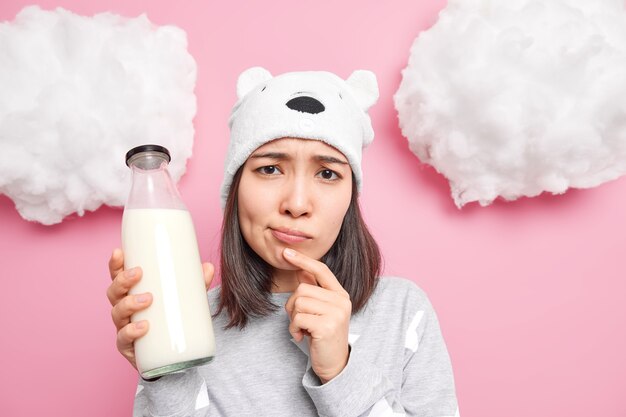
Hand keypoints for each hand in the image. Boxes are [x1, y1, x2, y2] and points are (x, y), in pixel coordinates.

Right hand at [106, 248, 214, 369]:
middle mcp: (124, 310)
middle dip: (122, 281)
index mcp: (132, 293)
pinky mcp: (129, 347)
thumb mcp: (184, 300)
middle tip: (138, 273)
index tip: (119, 251)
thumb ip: (196, 284)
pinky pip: (123, 339)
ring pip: (117, 313)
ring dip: (129, 304)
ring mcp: (124, 328)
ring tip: (148, 299)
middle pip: (114, 292)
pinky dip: (131, 331)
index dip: (115, 264)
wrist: (171, 356)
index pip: (117, 276)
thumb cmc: (172, 320)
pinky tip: (143, 327)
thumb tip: (207, 267)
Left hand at [283, 248, 351, 383]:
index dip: (303, 260)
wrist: (334, 364)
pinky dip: (294, 329)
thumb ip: (313, 291)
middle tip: (300, 321)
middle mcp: (341, 301)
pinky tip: (302, 337)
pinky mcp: (327, 326)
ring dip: (294, 318)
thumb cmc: (323, 336)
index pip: (321, 270)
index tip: (286, 253)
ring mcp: (336, 313)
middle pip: (302, 289)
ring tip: (303, 329)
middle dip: (293, 306)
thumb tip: (300, 270)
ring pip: (298, 302)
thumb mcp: (320, 311)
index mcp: (340, 294)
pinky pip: (298, 318)